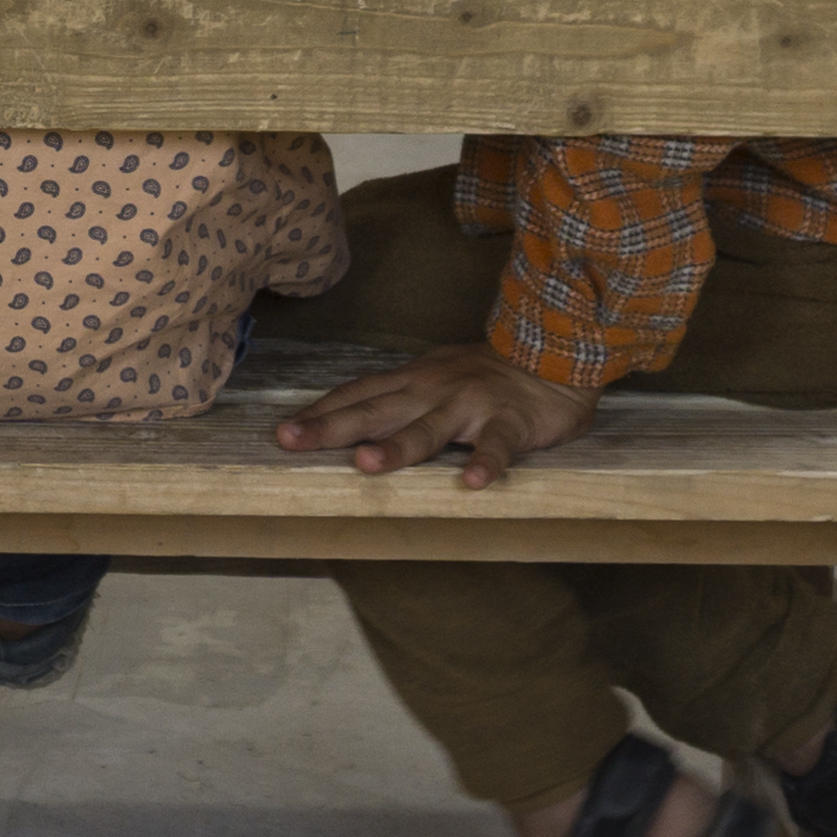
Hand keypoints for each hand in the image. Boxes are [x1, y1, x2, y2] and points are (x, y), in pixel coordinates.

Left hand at [271, 343, 602, 489]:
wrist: (554, 352)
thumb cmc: (489, 375)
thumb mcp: (435, 378)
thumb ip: (401, 400)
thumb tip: (353, 431)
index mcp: (413, 380)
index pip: (357, 394)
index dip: (320, 412)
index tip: (282, 432)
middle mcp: (433, 389)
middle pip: (374, 409)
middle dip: (330, 427)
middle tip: (291, 441)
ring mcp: (471, 403)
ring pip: (429, 427)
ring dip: (397, 447)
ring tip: (366, 465)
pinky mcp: (511, 420)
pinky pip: (497, 444)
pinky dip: (486, 462)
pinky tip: (472, 484)